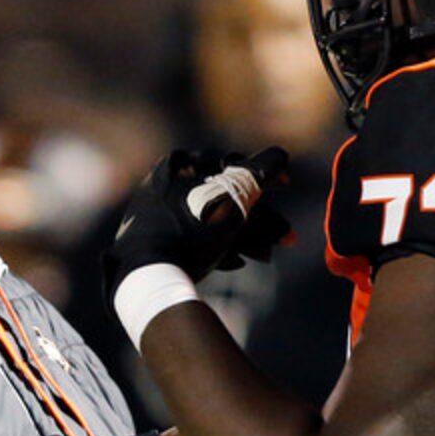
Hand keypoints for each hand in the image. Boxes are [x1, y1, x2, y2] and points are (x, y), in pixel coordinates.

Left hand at [106, 147, 291, 293]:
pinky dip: (215, 248)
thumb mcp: (233, 198)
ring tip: (267, 256)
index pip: (231, 163)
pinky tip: (235, 263)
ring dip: (245, 236)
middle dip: (260, 218)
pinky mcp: (152, 242)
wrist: (147, 278)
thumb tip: (280, 156)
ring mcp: (155, 214)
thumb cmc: (192, 232)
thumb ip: (260, 172)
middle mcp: (163, 183)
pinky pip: (191, 240)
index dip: (265, 173)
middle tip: (287, 237)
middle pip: (223, 197)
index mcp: (179, 164)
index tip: (287, 184)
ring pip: (210, 221)